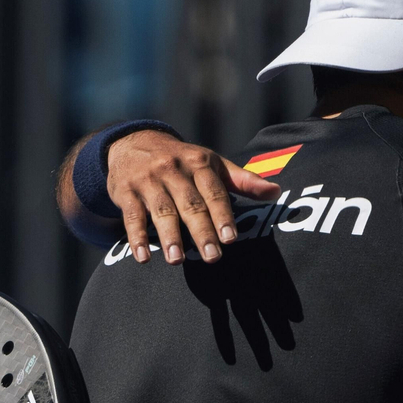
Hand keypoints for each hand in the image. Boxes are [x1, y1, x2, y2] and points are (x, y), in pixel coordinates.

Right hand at [108, 131, 279, 264]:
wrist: (133, 142)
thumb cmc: (183, 161)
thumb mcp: (212, 164)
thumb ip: (243, 180)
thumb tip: (276, 192)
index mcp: (199, 163)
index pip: (214, 192)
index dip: (223, 215)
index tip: (231, 238)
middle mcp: (174, 170)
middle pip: (190, 204)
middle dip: (201, 231)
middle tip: (212, 258)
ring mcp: (148, 180)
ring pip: (161, 211)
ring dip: (169, 237)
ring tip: (177, 260)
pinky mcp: (125, 192)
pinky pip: (132, 217)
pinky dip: (137, 238)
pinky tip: (143, 258)